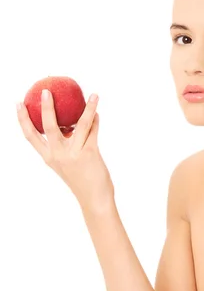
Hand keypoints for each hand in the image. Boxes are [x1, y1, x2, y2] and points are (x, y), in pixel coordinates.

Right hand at [17, 90, 114, 209]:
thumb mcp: (66, 164)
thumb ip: (65, 146)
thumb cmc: (81, 180)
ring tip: (93, 94)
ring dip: (88, 108)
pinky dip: (95, 120)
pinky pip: (93, 131)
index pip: (31, 136)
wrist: (94, 200)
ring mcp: (74, 154)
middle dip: (46, 108)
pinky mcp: (90, 153)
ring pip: (80, 124)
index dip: (23, 119)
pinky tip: (97, 111)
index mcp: (49, 158)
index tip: (19, 104)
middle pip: (49, 127)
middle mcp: (59, 155)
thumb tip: (70, 123)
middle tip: (46, 91)